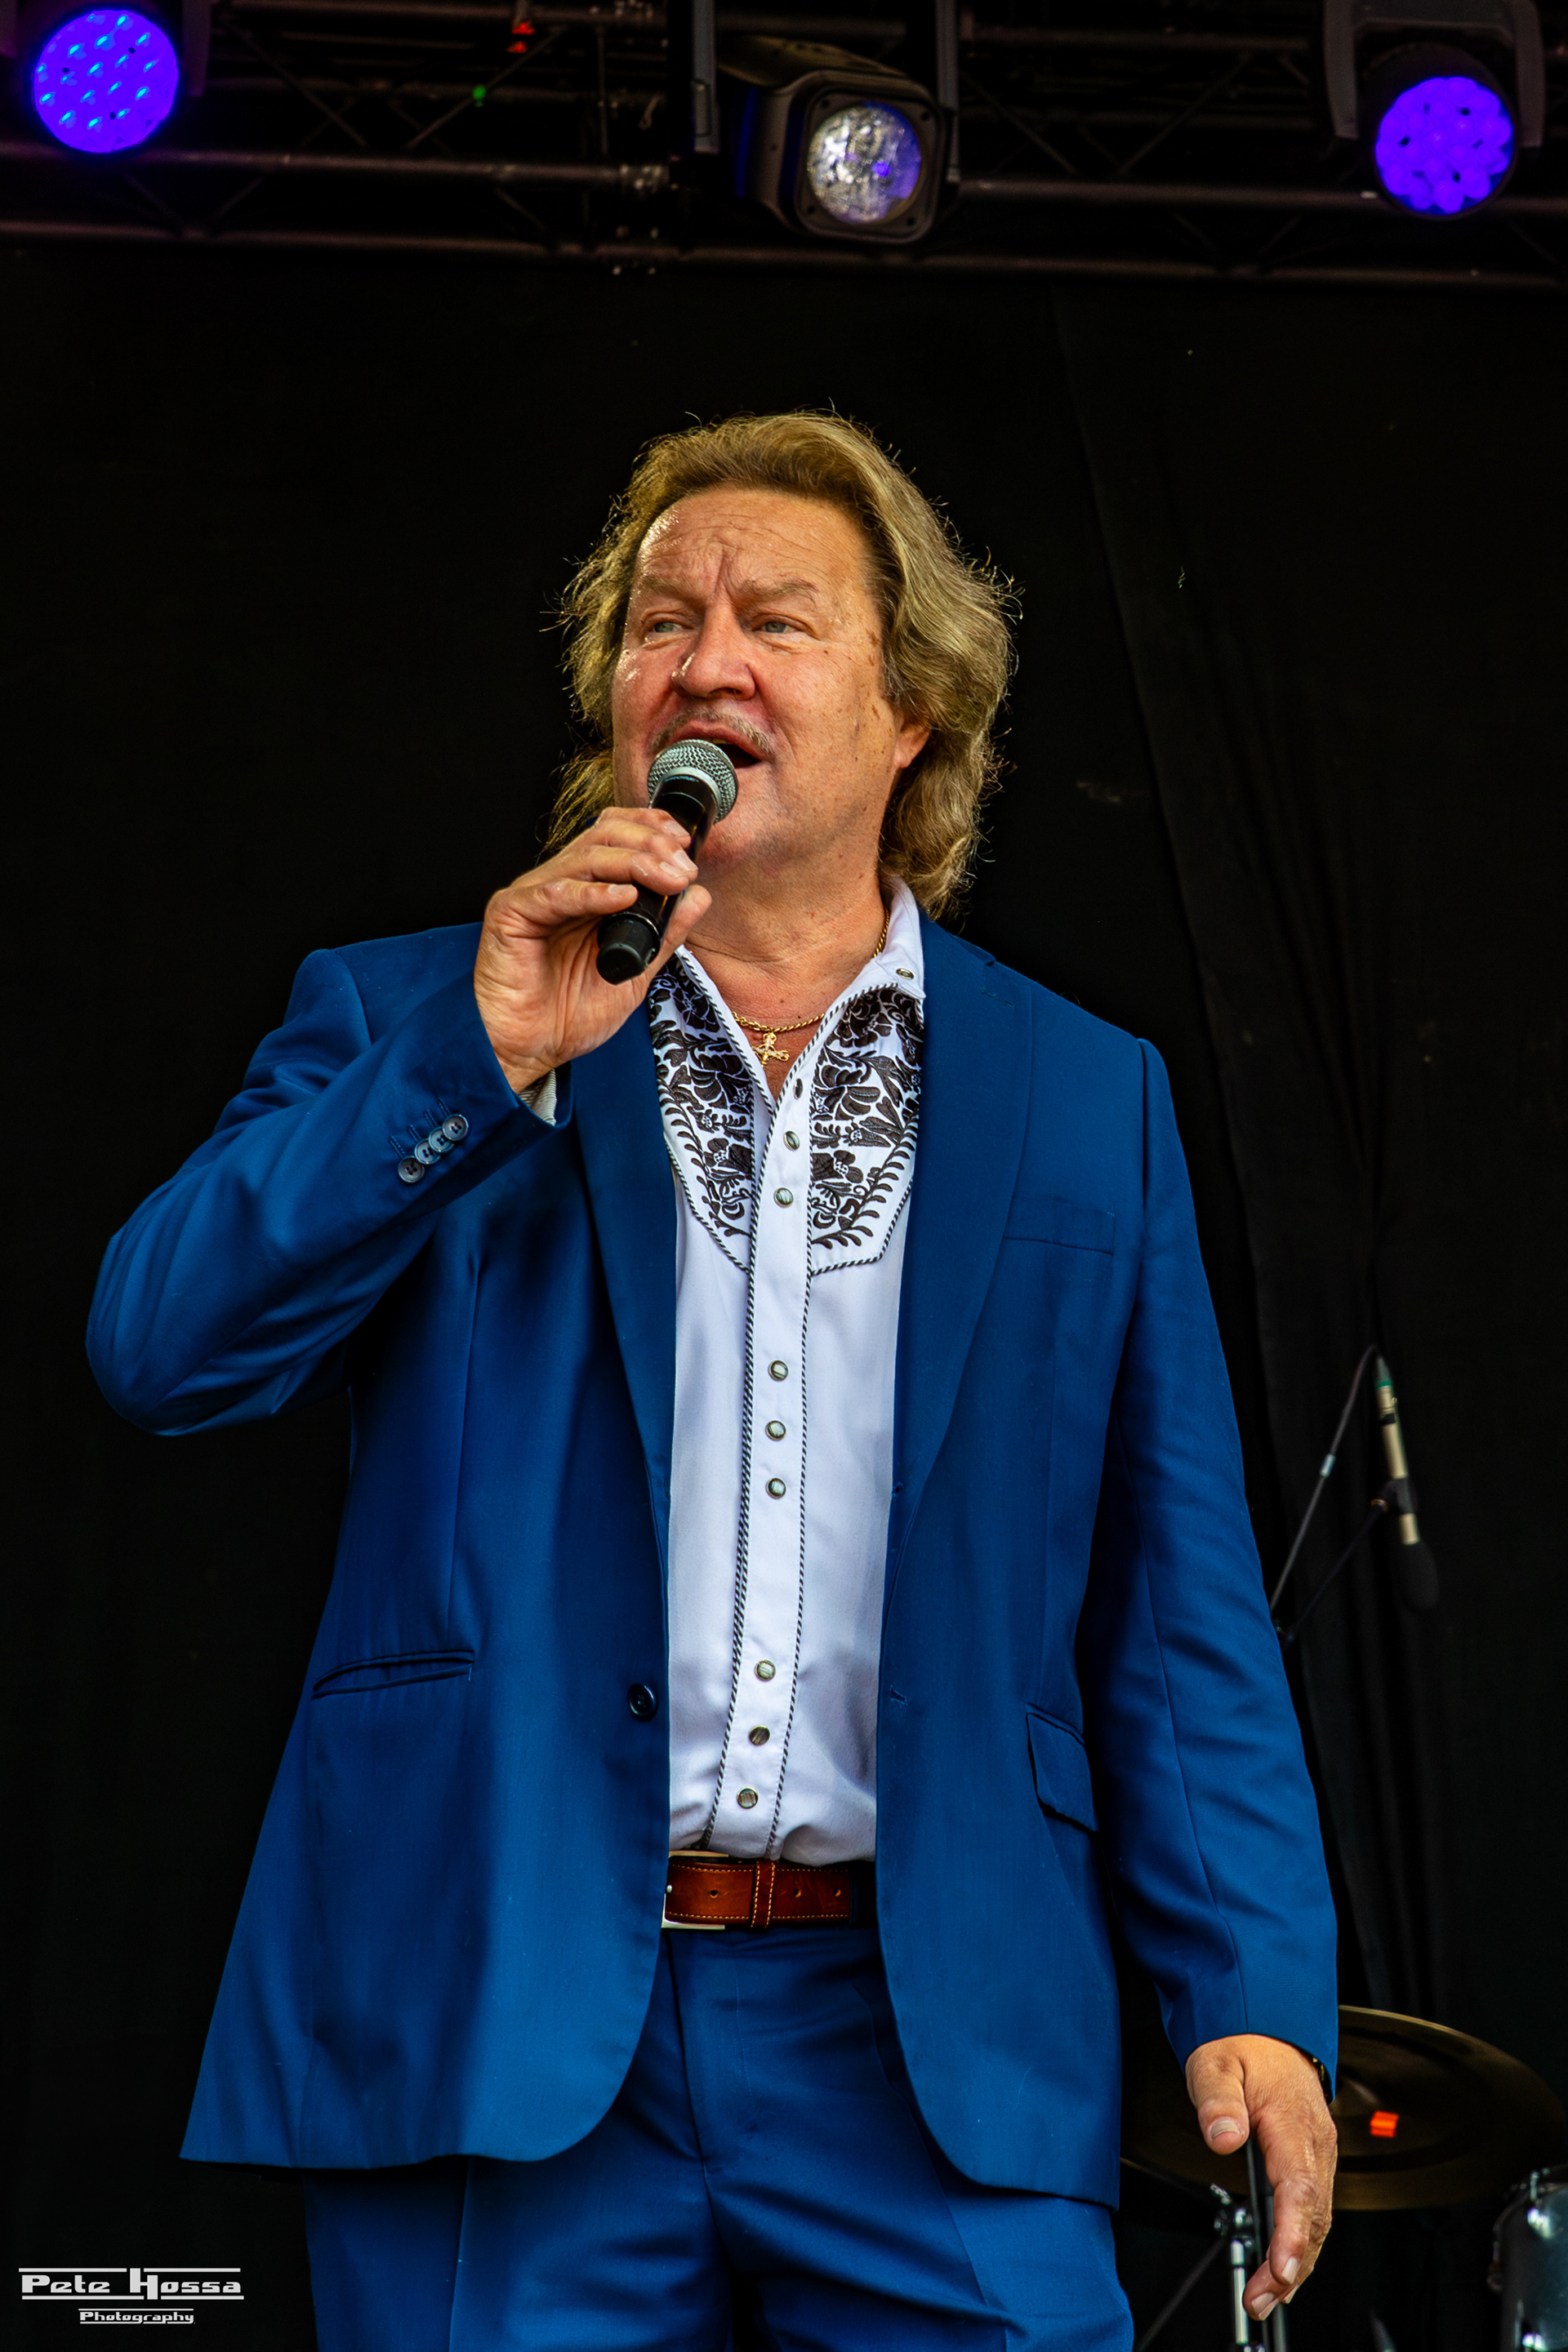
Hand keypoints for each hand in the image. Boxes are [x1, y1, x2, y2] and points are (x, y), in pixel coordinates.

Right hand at [473, 806, 710, 1090]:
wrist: (529, 1051)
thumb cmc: (568, 1014)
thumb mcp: (635, 970)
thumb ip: (664, 932)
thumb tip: (699, 895)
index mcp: (584, 891)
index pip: (615, 836)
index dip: (651, 828)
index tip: (686, 843)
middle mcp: (558, 885)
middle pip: (603, 837)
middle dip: (650, 845)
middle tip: (683, 869)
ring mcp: (533, 896)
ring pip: (584, 857)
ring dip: (633, 862)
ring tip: (667, 879)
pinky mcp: (511, 914)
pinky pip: (555, 894)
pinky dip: (593, 892)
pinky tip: (624, 897)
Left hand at [1185, 2033, 1336, 2322]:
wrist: (1266, 2026)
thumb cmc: (1241, 2044)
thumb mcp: (1214, 2062)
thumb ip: (1217, 2100)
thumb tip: (1222, 2136)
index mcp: (1294, 2122)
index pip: (1298, 2188)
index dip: (1291, 2234)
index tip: (1278, 2269)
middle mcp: (1316, 2143)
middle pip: (1313, 2216)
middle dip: (1291, 2265)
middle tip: (1259, 2299)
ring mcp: (1319, 2153)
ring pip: (1317, 2219)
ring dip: (1297, 2262)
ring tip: (1268, 2297)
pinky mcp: (1314, 2159)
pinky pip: (1314, 2209)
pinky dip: (1302, 2243)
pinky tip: (1287, 2269)